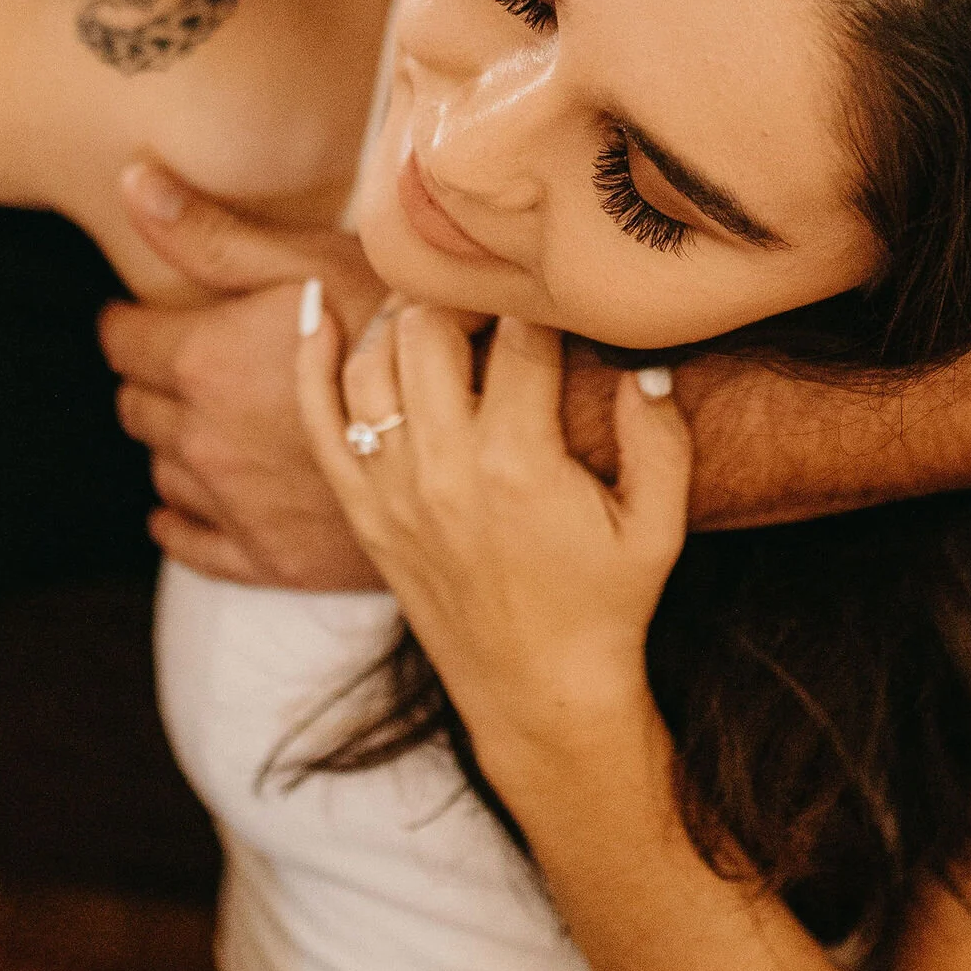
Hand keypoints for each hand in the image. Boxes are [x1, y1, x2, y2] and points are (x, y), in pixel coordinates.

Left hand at [100, 163, 390, 586]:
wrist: (481, 430)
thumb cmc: (404, 327)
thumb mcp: (312, 260)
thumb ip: (213, 234)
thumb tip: (133, 184)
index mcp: (203, 362)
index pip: (123, 342)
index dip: (131, 322)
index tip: (145, 315)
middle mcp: (203, 439)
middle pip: (137, 408)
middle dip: (151, 380)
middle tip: (184, 361)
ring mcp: (234, 506)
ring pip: (163, 473)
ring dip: (174, 443)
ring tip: (209, 419)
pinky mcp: (270, 558)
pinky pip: (192, 546)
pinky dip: (181, 522)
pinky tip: (190, 505)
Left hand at [296, 292, 692, 804]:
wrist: (539, 692)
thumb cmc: (606, 605)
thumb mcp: (657, 526)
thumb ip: (660, 438)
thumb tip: (642, 359)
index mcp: (520, 463)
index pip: (520, 334)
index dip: (541, 294)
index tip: (556, 279)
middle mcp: (445, 470)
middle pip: (429, 330)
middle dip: (460, 288)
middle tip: (490, 282)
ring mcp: (393, 492)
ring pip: (370, 363)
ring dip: (398, 316)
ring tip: (436, 300)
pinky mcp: (364, 513)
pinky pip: (319, 423)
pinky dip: (310, 362)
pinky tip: (320, 310)